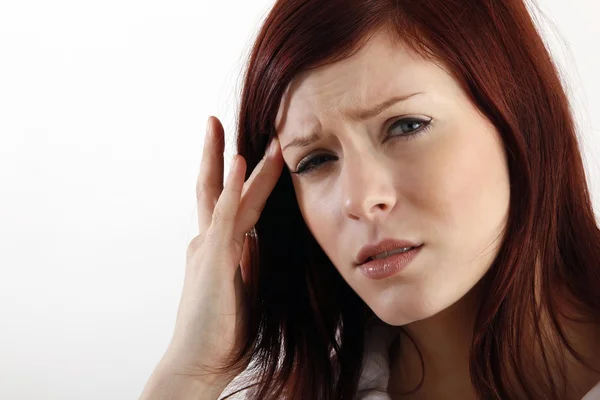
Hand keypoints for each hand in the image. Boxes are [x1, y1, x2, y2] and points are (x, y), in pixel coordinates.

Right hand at [162, 116, 283, 389]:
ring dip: (224, 157)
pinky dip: (234, 188)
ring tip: (220, 125)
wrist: (200, 363)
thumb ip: (247, 261)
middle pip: (213, 187)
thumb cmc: (223, 331)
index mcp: (218, 249)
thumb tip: (256, 240)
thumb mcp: (243, 288)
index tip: (247, 152)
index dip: (238, 176)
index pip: (229, 202)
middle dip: (216, 153)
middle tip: (215, 122)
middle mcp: (208, 241)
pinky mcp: (214, 258)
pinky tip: (240, 162)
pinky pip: (226, 216)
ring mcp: (209, 247)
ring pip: (219, 193)